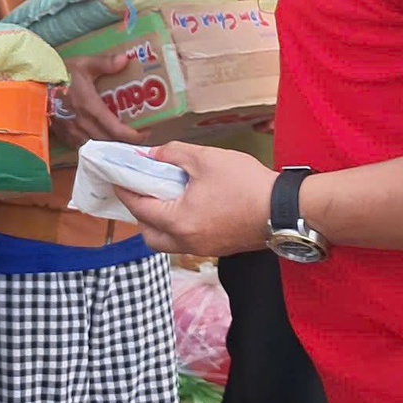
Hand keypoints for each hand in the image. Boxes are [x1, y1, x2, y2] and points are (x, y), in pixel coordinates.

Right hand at [54, 52, 145, 148]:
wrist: (33, 86)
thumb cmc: (59, 74)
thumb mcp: (83, 64)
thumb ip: (105, 63)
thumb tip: (125, 59)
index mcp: (91, 108)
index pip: (117, 130)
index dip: (134, 135)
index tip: (146, 132)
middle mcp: (83, 125)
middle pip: (110, 142)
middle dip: (126, 142)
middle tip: (138, 135)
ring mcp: (73, 133)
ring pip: (97, 147)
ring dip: (111, 145)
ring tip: (122, 139)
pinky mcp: (64, 135)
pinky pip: (84, 146)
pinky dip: (96, 145)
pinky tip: (102, 139)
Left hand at [115, 142, 274, 258]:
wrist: (285, 209)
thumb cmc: (245, 183)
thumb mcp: (206, 158)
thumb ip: (173, 154)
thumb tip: (152, 155)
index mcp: (178, 221)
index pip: (139, 207)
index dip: (125, 190)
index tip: (117, 176)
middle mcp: (186, 242)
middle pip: (148, 235)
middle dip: (140, 214)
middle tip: (144, 189)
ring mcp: (203, 248)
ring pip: (167, 242)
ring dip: (159, 223)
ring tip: (166, 197)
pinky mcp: (218, 248)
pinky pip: (186, 242)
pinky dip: (178, 227)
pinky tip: (188, 206)